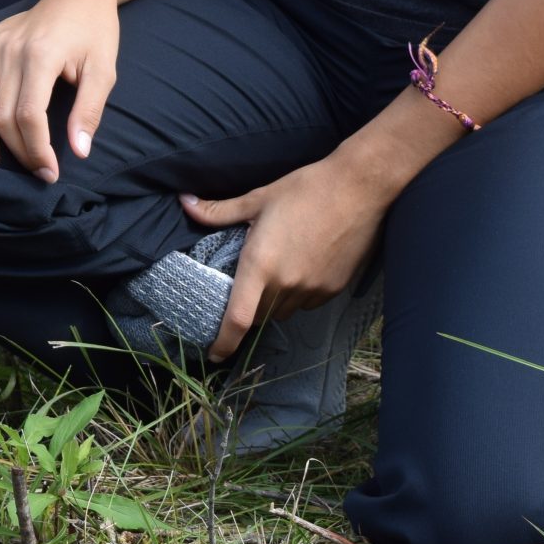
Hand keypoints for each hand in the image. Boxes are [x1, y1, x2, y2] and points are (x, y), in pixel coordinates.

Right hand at [0, 0, 120, 182]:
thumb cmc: (95, 32)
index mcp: (41, 57)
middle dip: (18, 150)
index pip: (29, 116)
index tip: (50, 172)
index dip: (37, 150)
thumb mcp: (104, 71)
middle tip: (36, 172)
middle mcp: (10, 51)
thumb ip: (89, 111)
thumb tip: (80, 152)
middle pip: (2, 113)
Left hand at [181, 157, 389, 362]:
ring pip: (284, 310)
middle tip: (248, 284)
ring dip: (274, 300)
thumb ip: (219, 211)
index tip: (214, 355)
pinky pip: (307, 303)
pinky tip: (301, 268)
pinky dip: (298, 295)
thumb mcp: (258, 198)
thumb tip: (184, 203)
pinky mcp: (334, 289)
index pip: (238, 318)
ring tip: (277, 270)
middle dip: (249, 308)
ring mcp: (312, 289)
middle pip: (260, 315)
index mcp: (260, 264)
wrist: (359, 189)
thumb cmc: (305, 189)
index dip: (224, 342)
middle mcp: (286, 283)